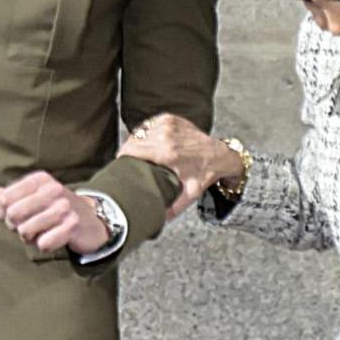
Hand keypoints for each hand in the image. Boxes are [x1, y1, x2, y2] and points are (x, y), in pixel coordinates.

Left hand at [0, 173, 109, 254]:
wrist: (90, 221)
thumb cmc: (54, 209)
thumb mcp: (32, 196)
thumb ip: (6, 195)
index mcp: (39, 179)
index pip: (4, 198)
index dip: (2, 212)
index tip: (12, 216)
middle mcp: (52, 190)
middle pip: (13, 214)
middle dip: (14, 226)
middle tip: (25, 227)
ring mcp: (64, 207)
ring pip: (25, 231)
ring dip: (29, 237)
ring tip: (39, 232)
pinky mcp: (72, 226)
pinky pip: (43, 244)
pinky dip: (45, 245)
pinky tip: (53, 238)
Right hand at [117, 113, 242, 220]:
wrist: (219, 155)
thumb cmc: (203, 174)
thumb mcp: (189, 194)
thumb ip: (171, 209)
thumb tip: (155, 221)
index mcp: (166, 152)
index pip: (131, 150)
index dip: (122, 158)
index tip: (121, 165)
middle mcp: (165, 134)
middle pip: (132, 141)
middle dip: (128, 151)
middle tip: (130, 163)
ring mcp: (167, 123)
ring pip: (139, 132)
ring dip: (136, 142)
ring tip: (139, 154)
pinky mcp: (169, 118)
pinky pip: (148, 124)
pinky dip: (146, 133)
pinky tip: (150, 143)